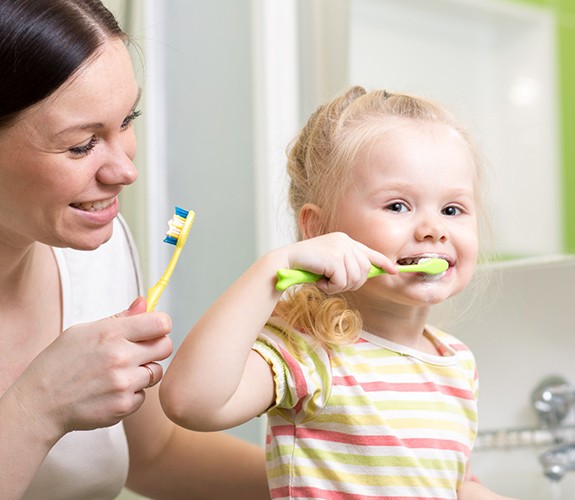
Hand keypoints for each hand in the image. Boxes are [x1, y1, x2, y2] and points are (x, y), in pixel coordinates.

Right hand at [11, 296, 171, 439]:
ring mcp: (123, 383)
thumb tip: (145, 302)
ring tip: (118, 373)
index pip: (161, 323)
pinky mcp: (124, 406)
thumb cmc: (60, 363)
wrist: (38, 404)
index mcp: (111, 333)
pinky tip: (110, 391)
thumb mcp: (83, 331)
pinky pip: (144, 395)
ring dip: (143, 372)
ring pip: (156, 372)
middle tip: (138, 352)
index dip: (160, 325)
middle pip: (165, 347)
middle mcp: (120, 357)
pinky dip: (132, 394)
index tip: (153, 329)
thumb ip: (120, 318)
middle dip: (156, 347)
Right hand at [284, 232, 396, 293]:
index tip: (394, 271)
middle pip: (364, 270)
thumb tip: (366, 275)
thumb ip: (347, 265)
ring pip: (354, 278)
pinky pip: (342, 281)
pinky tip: (320, 282)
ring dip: (339, 286)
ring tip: (324, 281)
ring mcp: (340, 247)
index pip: (370, 252)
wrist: (286, 262)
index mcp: (345, 240)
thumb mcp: (330, 263)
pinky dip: (331, 287)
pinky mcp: (334, 256)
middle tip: (334, 284)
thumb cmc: (306, 266)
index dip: (383, 263)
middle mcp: (345, 241)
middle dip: (352, 283)